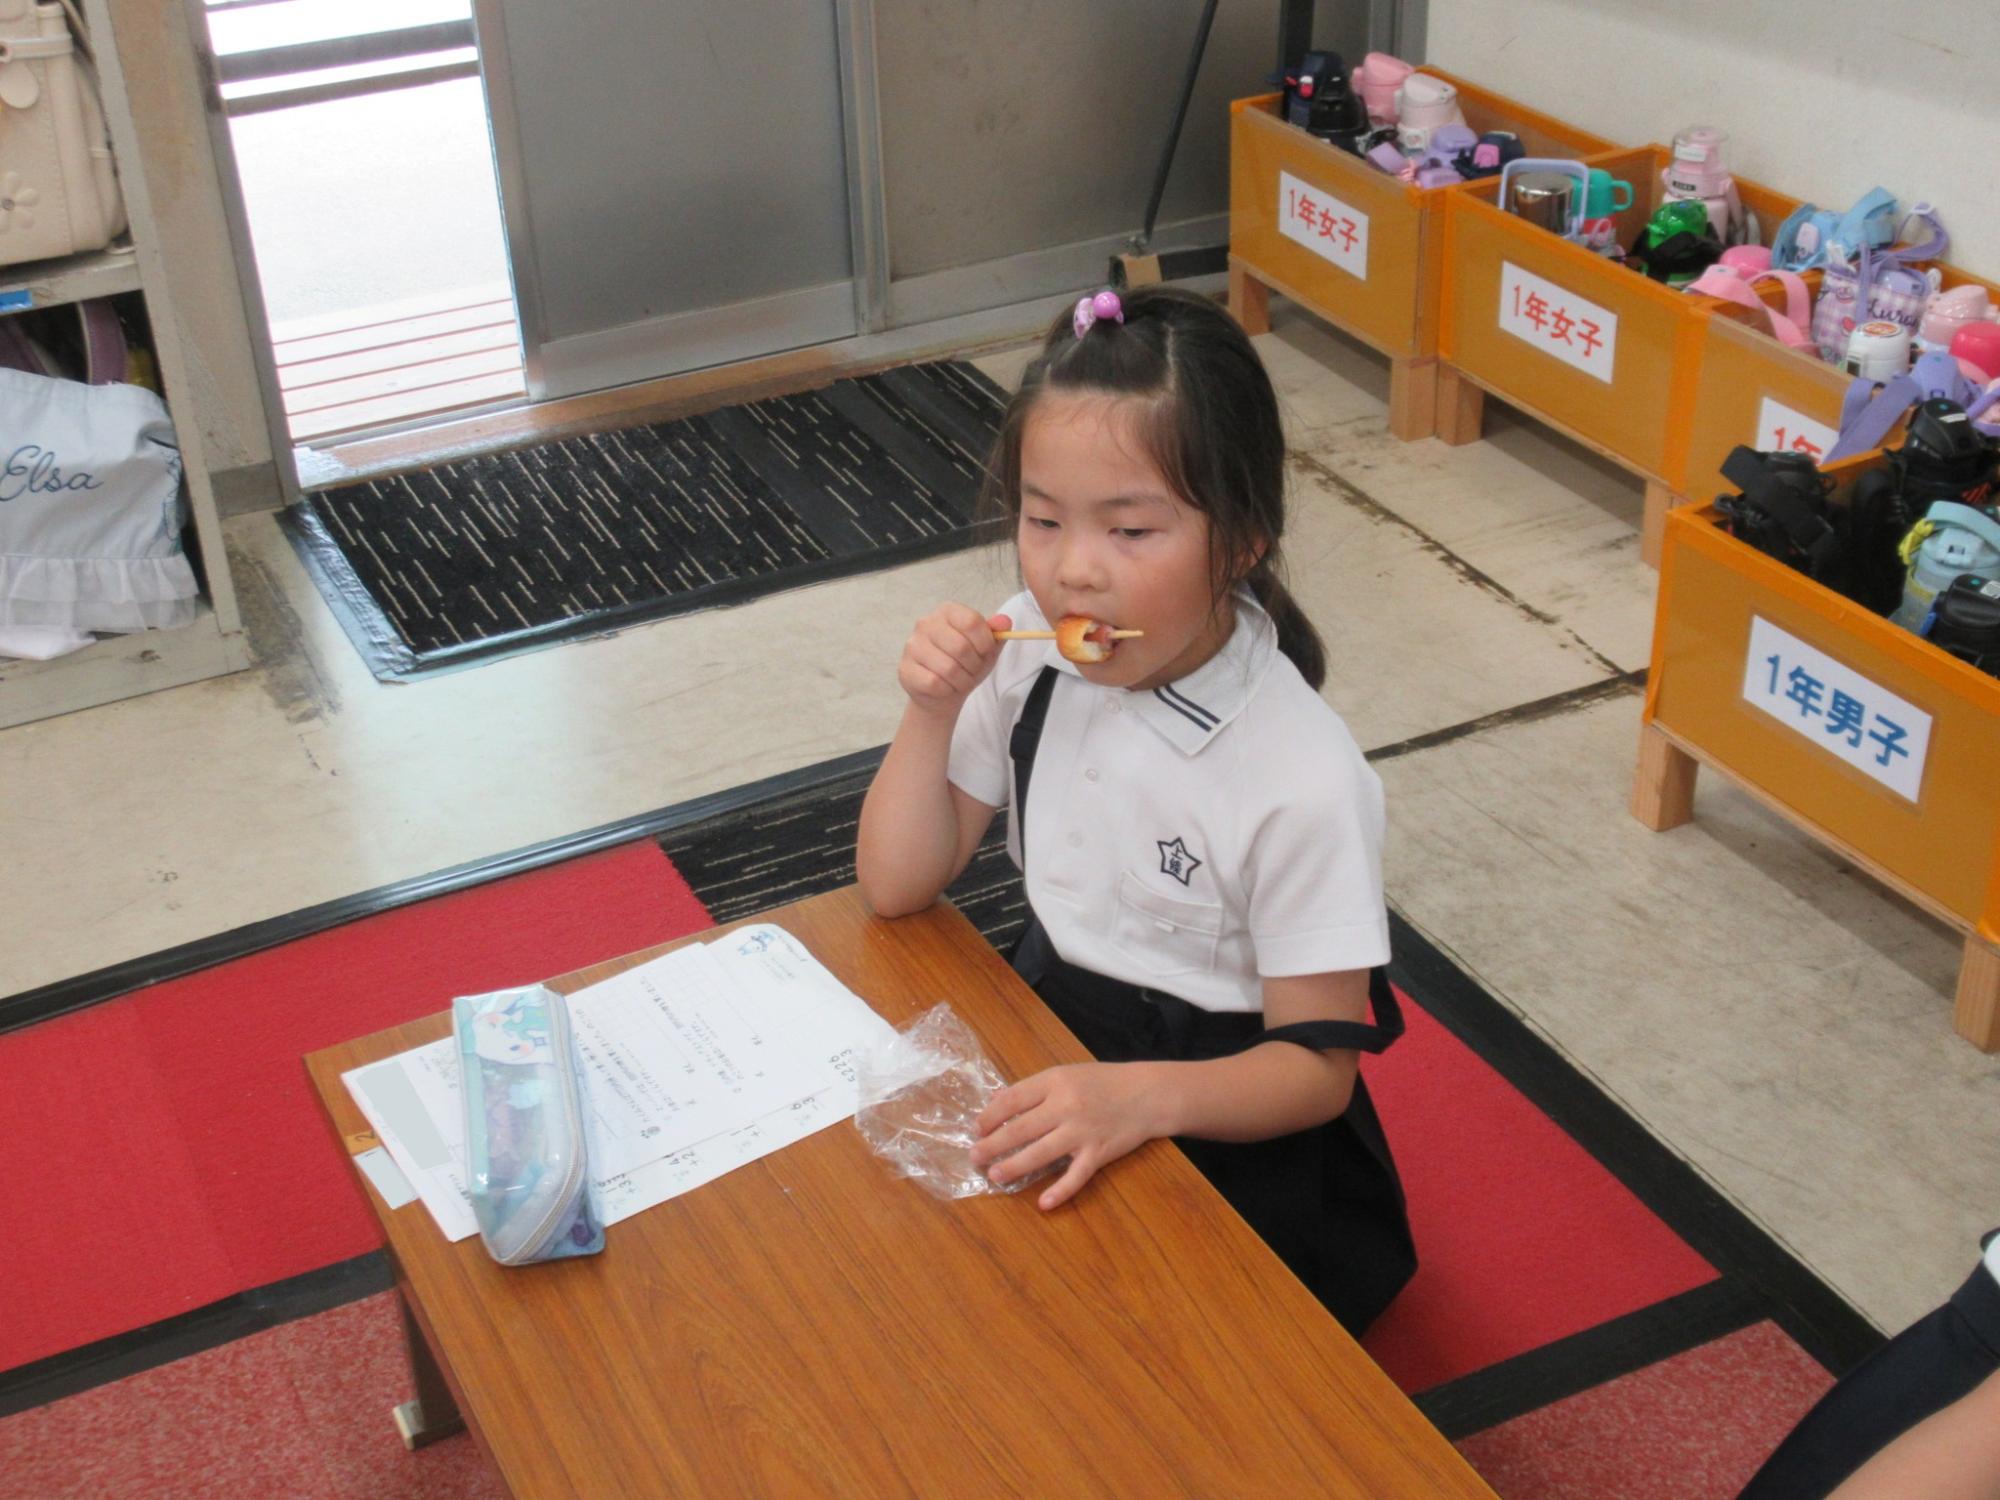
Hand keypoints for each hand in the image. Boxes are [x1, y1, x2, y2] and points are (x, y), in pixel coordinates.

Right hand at [898, 605, 1009, 716]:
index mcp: (947, 611)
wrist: (943, 691)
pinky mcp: (905, 669)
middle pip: (960, 647)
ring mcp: (912, 646)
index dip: (985, 643)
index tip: (985, 653)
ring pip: (948, 668)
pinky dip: (947, 690)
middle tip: (972, 670)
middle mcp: (925, 623)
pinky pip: (934, 683)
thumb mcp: (986, 649)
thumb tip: (1005, 622)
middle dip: (974, 666)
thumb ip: (996, 634)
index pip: (972, 621)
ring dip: (962, 681)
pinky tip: (945, 687)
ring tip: (960, 680)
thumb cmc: (965, 664)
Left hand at [971, 1062, 1168, 1210]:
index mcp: (1054, 1082)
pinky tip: (1043, 1203)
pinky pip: (1076, 1175)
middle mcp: (1066, 1106)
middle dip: (993, 1144)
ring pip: (1041, 1153)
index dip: (990, 1116)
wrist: (1147, 1094)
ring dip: (1015, 1166)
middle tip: (974, 1157)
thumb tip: (996, 1103)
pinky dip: (1060, 1191)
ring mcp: (1082, 1131)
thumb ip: (1033, 1089)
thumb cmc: (1102, 1083)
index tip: (976, 1129)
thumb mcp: (1066, 1075)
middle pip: (1020, 1128)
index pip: (1012, 1100)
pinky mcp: (1099, 1152)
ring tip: (995, 1175)